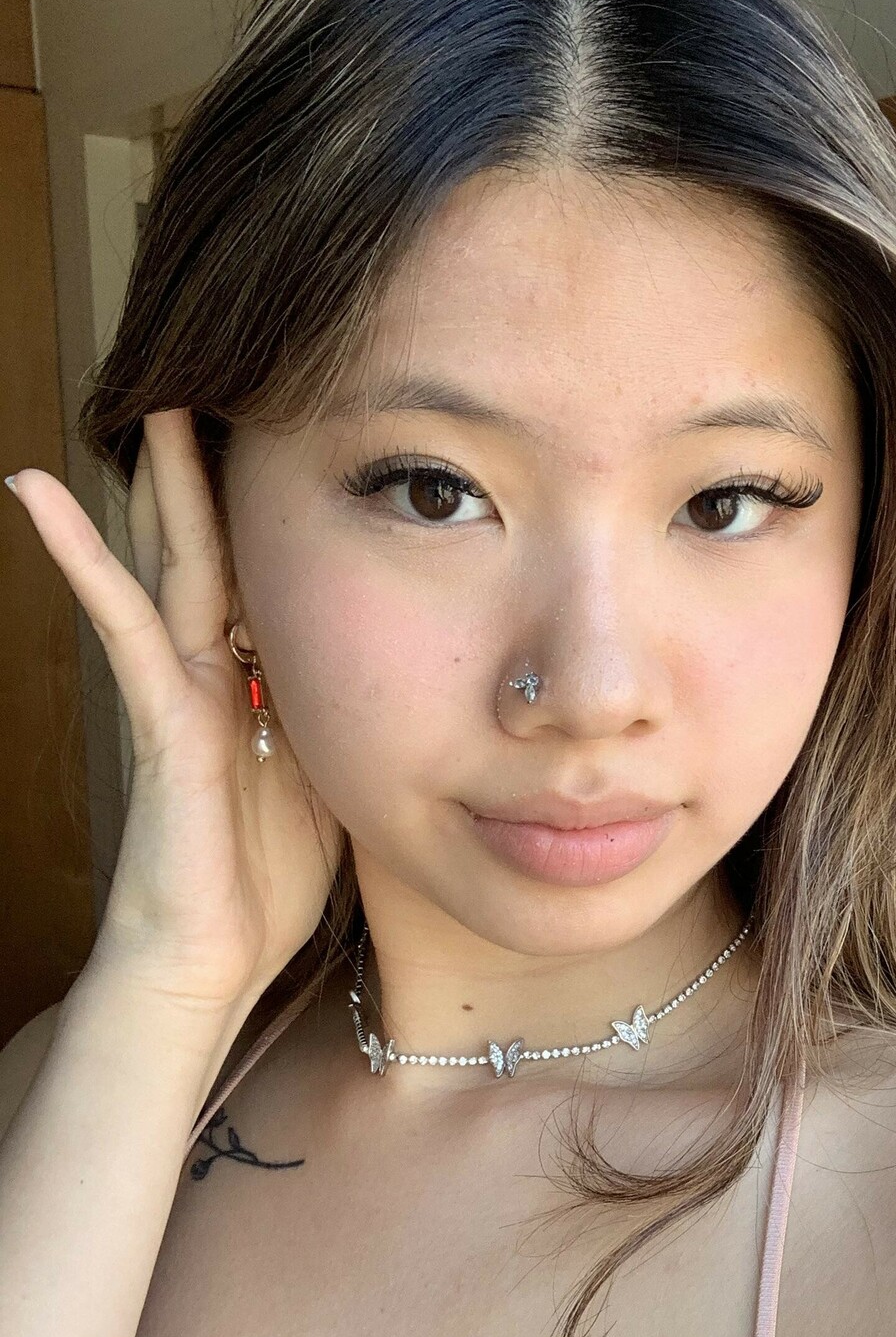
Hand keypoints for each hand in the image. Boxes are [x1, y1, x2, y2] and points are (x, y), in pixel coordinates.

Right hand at [7, 410, 342, 1014]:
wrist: (211, 961)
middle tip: (225, 375)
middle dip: (221, 469)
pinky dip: (80, 556)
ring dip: (162, 482)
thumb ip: (351, 715)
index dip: (287, 505)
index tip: (314, 428)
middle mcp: (215, 671)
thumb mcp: (334, 777)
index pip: (275, 570)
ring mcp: (178, 688)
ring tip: (149, 392)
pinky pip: (120, 624)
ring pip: (174, 563)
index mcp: (263, 681)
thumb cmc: (266, 880)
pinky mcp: (156, 719)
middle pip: (221, 547)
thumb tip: (417, 671)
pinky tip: (36, 491)